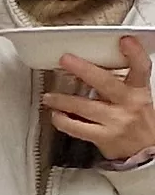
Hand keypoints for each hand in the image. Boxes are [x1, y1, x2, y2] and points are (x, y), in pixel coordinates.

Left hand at [49, 39, 154, 161]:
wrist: (148, 153)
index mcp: (139, 92)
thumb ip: (121, 85)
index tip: (124, 40)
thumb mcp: (138, 99)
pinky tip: (55, 116)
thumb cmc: (138, 122)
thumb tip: (91, 69)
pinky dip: (63, 121)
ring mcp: (116, 122)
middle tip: (65, 60)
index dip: (134, 53)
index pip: (141, 69)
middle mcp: (129, 104)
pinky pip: (78, 128)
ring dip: (63, 100)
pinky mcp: (104, 138)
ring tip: (49, 96)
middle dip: (84, 70)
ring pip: (85, 107)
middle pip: (106, 83)